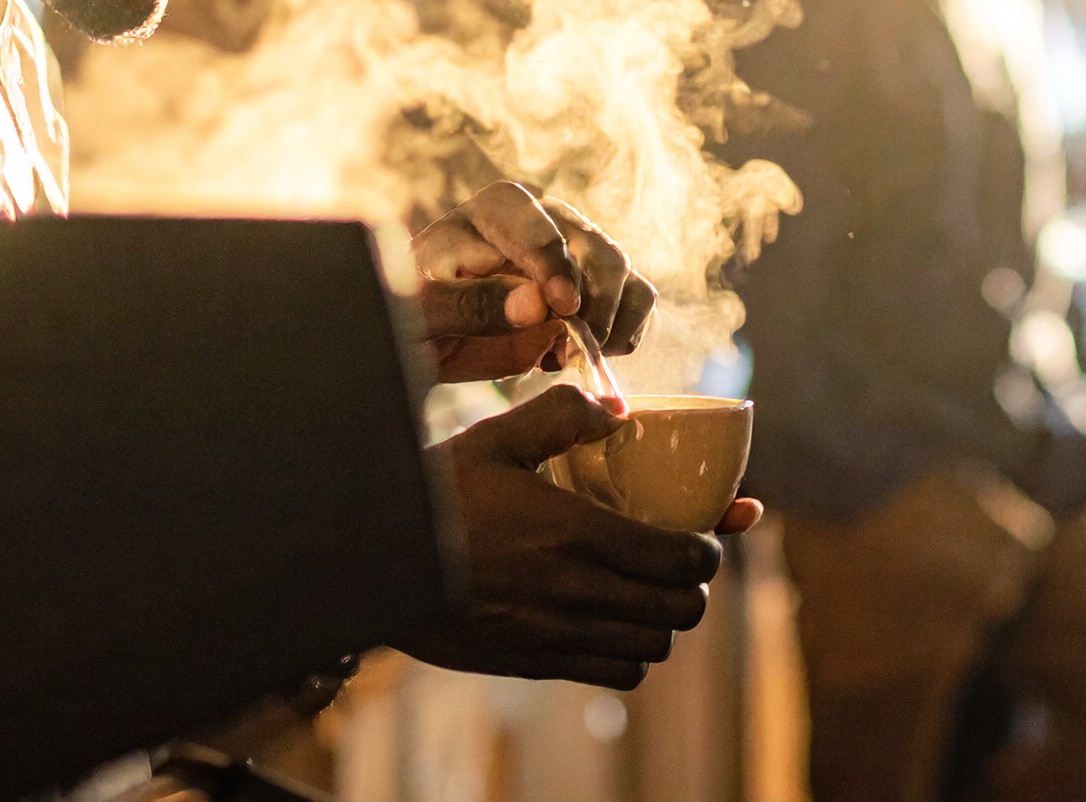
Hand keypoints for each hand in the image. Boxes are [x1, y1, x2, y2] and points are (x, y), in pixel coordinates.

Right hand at [393, 386, 728, 687]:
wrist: (376, 563)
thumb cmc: (437, 495)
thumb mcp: (495, 438)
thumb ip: (561, 415)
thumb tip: (619, 410)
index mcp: (576, 531)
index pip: (681, 558)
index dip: (709, 549)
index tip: (704, 536)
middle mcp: (575, 590)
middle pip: (681, 610)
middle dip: (695, 587)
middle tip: (683, 566)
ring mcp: (556, 633)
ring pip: (653, 648)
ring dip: (664, 623)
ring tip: (650, 596)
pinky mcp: (534, 662)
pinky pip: (615, 675)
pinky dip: (630, 655)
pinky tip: (613, 625)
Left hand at [415, 182, 657, 382]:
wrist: (425, 328)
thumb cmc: (413, 311)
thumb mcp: (421, 312)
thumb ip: (471, 305)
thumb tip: (538, 305)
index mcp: (501, 208)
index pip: (543, 234)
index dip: (557, 272)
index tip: (564, 310)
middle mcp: (549, 218)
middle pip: (601, 254)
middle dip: (594, 308)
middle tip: (566, 352)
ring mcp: (577, 250)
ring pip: (627, 278)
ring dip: (612, 326)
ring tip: (566, 357)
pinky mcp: (595, 286)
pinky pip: (637, 303)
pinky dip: (621, 337)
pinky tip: (574, 357)